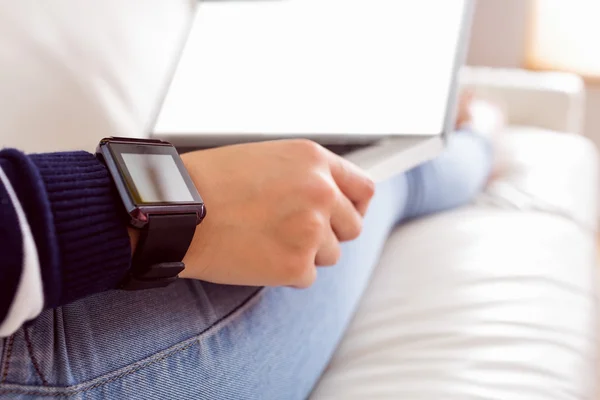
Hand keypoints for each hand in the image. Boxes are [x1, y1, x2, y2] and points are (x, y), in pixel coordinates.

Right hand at [176, 139, 374, 287]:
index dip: (355, 206)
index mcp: (313, 160)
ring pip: (330, 255)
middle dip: (328, 233)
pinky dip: (285, 273)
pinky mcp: (296, 264)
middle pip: (352, 227)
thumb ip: (306, 176)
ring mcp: (311, 229)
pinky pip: (306, 276)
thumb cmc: (210, 182)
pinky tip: (256, 255)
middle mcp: (321, 191)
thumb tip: (334, 199)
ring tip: (265, 240)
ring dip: (304, 253)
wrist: (175, 210)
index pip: (363, 188)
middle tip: (294, 233)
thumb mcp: (267, 160)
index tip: (346, 216)